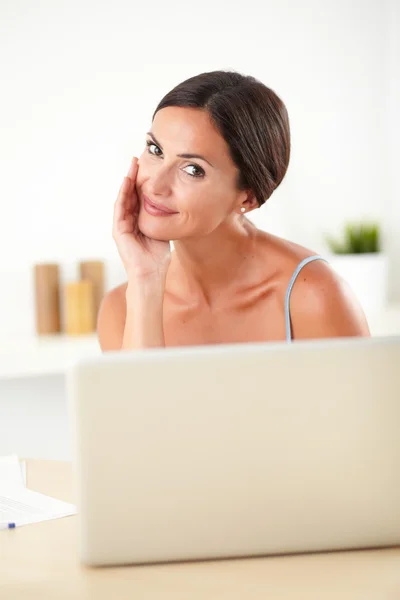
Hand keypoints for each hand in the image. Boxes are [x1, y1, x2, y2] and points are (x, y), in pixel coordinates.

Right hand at [112, 157, 170, 278]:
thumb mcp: (163, 231)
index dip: (142, 182)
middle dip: (133, 176)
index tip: (148, 166)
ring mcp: (122, 225)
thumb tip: (172, 205)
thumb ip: (162, 218)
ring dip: (127, 181)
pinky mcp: (118, 230)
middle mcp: (128, 221)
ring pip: (123, 197)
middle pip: (130, 194)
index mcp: (138, 221)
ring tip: (132, 166)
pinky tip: (127, 182)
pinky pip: (120, 208)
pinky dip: (123, 194)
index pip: (139, 197)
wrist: (151, 274)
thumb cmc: (158, 258)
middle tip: (137, 158)